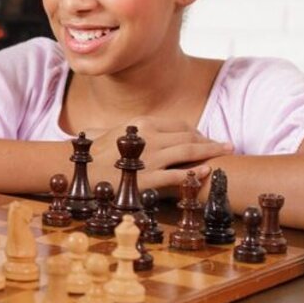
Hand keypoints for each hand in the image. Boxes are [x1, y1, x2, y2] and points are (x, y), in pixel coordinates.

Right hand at [83, 116, 229, 189]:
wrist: (77, 172)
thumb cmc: (90, 154)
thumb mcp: (106, 135)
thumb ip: (119, 132)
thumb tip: (112, 130)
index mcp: (142, 124)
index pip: (179, 124)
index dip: (197, 131)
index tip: (207, 138)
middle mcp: (150, 136)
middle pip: (189, 136)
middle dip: (210, 140)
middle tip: (227, 145)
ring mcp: (151, 157)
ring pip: (189, 151)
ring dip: (211, 152)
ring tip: (226, 154)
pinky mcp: (149, 178)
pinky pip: (179, 174)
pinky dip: (195, 172)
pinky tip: (207, 172)